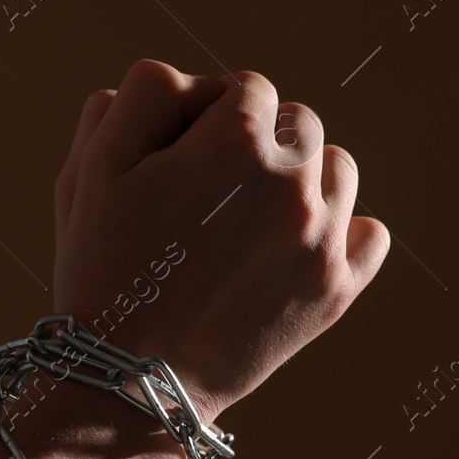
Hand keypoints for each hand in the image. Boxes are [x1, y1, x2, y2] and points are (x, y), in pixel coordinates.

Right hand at [51, 58, 389, 424]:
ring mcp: (321, 237)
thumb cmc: (102, 270)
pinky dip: (338, 231)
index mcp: (230, 142)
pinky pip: (368, 230)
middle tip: (205, 193)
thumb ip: (138, 98)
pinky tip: (289, 249)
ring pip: (335, 166)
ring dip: (298, 179)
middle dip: (256, 143)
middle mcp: (290, 182)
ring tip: (244, 221)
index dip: (207, 114)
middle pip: (296, 120)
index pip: (246, 86)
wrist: (130, 375)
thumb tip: (186, 83)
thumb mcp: (90, 170)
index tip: (178, 157)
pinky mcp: (336, 288)